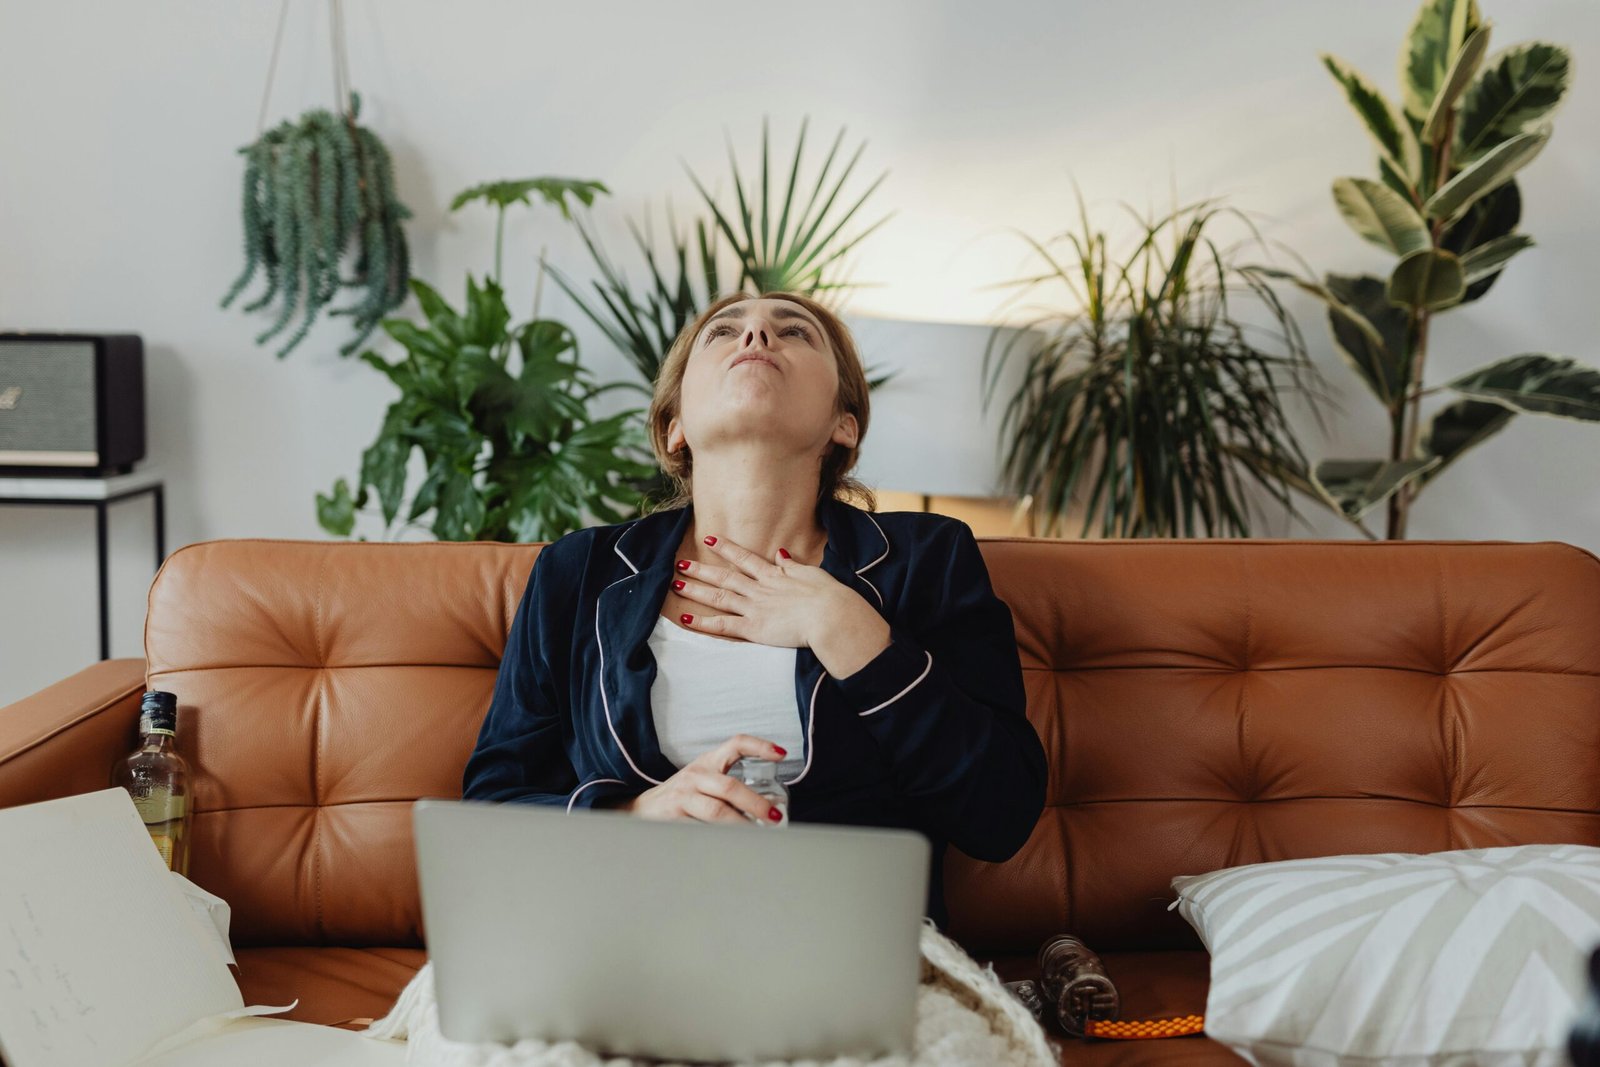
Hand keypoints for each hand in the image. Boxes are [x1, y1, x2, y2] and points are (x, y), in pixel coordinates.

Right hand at [623, 734, 787, 823]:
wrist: (642, 808)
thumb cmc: (682, 795)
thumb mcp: (703, 779)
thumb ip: (730, 786)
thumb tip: (770, 807)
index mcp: (708, 762)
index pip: (735, 744)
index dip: (759, 746)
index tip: (781, 755)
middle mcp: (696, 775)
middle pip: (730, 787)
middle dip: (755, 803)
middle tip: (773, 816)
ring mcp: (683, 796)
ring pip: (716, 811)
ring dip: (740, 824)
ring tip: (758, 835)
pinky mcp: (673, 818)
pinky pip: (702, 830)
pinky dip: (720, 838)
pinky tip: (732, 845)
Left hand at [673, 535, 865, 649]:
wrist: (831, 615)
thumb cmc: (828, 596)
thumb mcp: (811, 574)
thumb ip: (792, 565)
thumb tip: (781, 553)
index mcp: (774, 575)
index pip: (744, 559)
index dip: (726, 548)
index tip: (709, 540)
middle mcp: (759, 589)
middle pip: (724, 576)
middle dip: (701, 569)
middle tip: (681, 563)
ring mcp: (754, 607)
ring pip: (718, 596)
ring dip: (696, 590)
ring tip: (676, 584)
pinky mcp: (753, 628)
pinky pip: (722, 625)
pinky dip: (703, 622)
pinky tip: (686, 619)